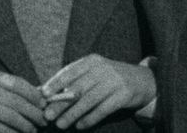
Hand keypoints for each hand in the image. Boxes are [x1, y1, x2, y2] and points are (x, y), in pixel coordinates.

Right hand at [0, 71, 45, 132]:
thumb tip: (45, 100)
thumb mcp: (3, 91)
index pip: (18, 84)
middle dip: (34, 113)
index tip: (45, 105)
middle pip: (16, 101)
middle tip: (43, 121)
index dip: (34, 95)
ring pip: (10, 116)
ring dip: (26, 125)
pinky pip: (2, 129)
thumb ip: (21, 93)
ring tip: (33, 130)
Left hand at [40, 54, 155, 129]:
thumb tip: (44, 92)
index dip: (55, 83)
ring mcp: (114, 82)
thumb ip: (71, 81)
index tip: (44, 95)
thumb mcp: (92, 73)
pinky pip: (104, 109)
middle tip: (48, 115)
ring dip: (73, 114)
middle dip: (61, 103)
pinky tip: (80, 126)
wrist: (143, 80)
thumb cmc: (108, 78)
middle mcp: (102, 69)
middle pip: (77, 88)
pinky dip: (90, 118)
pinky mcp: (124, 95)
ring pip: (89, 100)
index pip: (69, 72)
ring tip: (61, 124)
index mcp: (91, 61)